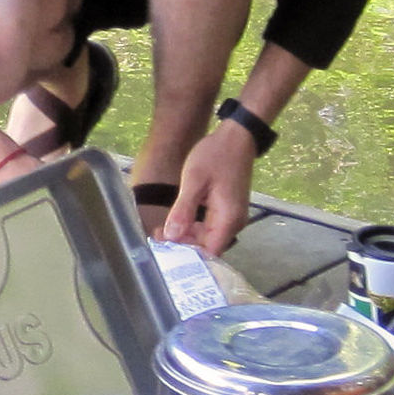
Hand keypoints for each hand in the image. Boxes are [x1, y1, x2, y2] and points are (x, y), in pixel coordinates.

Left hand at [155, 123, 257, 256]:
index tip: (165, 253)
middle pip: (207, 248)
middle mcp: (234, 224)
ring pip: (207, 238)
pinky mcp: (227, 211)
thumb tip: (171, 237)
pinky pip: (209, 227)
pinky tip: (176, 223)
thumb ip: (183, 211)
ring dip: (186, 237)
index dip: (187, 257)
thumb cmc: (216, 155)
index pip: (209, 253)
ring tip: (161, 232)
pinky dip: (193, 228)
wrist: (236, 137)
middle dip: (182, 246)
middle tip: (157, 238)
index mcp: (228, 220)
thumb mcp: (194, 181)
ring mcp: (232, 218)